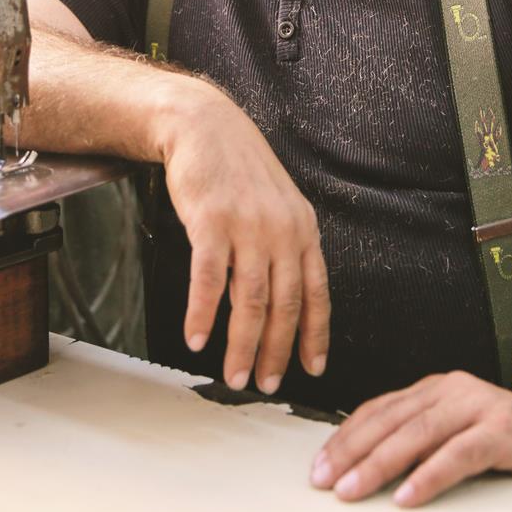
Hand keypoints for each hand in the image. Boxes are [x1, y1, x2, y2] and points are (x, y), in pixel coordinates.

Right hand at [160, 97, 328, 395]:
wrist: (205, 126)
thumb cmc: (239, 169)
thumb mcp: (278, 203)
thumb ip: (286, 245)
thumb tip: (287, 296)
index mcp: (303, 228)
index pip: (316, 292)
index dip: (315, 335)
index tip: (311, 369)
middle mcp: (281, 229)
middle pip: (284, 305)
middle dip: (275, 352)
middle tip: (264, 385)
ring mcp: (247, 225)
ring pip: (249, 300)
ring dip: (241, 345)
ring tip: (233, 376)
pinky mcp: (211, 221)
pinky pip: (208, 279)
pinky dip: (202, 314)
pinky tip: (195, 338)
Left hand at [310, 372, 511, 507]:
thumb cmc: (501, 437)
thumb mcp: (453, 430)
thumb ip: (418, 438)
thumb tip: (362, 464)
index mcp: (434, 388)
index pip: (379, 409)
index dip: (345, 437)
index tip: (318, 466)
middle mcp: (451, 389)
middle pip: (391, 420)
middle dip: (352, 452)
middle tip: (324, 481)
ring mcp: (477, 406)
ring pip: (418, 435)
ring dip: (380, 465)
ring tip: (353, 491)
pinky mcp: (502, 429)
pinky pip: (458, 454)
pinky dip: (430, 476)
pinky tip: (407, 496)